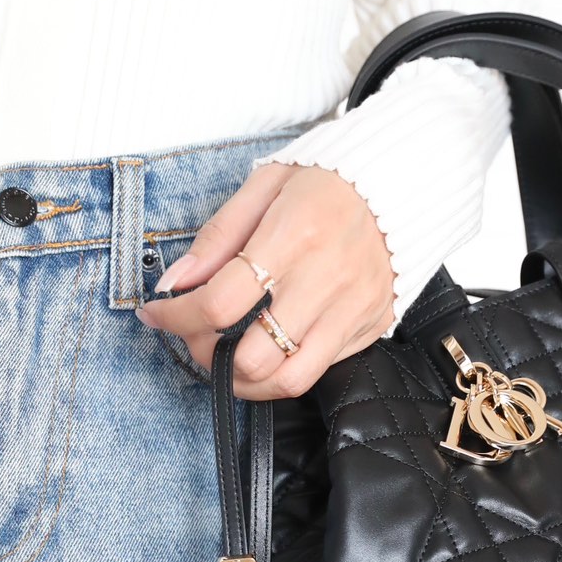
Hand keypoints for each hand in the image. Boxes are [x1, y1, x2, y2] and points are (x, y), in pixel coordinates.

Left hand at [136, 162, 394, 398]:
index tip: (158, 312)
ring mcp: (354, 311)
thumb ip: (219, 236)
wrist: (404, 182)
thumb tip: (176, 281)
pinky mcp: (372, 327)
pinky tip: (270, 346)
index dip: (177, 317)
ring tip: (229, 359)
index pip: (221, 302)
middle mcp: (327, 282)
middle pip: (252, 358)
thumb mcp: (266, 185)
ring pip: (289, 381)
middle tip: (197, 337)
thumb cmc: (329, 180)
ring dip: (247, 381)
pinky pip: (320, 368)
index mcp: (295, 237)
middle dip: (210, 356)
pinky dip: (284, 367)